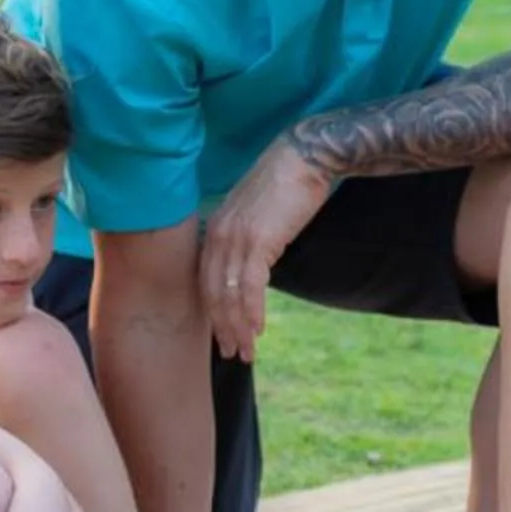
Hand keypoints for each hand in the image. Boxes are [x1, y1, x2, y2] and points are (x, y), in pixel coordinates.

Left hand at [199, 136, 334, 360]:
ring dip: (238, 327)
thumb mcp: (258, 215)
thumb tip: (253, 266)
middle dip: (222, 328)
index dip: (213, 313)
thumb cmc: (287, 183)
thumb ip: (248, 239)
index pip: (206, 281)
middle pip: (212, 293)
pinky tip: (259, 329)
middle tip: (233, 354)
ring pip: (229, 295)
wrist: (305, 157)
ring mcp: (235, 238)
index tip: (222, 336)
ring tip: (247, 351)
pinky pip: (250, 287)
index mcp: (215, 229)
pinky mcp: (258, 241)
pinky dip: (252, 311)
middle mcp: (218, 235)